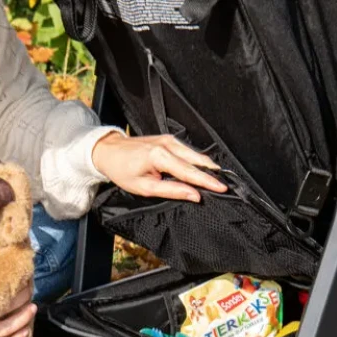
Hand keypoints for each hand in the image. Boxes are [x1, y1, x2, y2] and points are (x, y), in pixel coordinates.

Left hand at [91, 132, 227, 201]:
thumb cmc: (123, 171)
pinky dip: (199, 162)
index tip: (223, 188)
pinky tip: (206, 171)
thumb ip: (172, 190)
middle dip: (213, 174)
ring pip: (196, 155)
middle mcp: (168, 144)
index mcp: (160, 156)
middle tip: (227, 186)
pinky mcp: (169, 139)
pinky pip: (190, 152)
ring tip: (220, 180)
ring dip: (208, 168)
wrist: (109, 151)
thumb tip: (194, 195)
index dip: (208, 182)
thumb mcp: (144, 187)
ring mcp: (169, 139)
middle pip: (198, 161)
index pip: (190, 172)